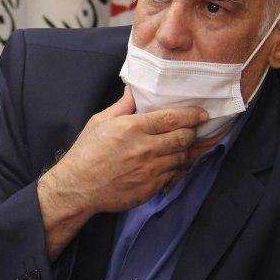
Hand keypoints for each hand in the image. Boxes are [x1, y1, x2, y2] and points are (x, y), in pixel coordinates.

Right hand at [38, 91, 206, 256]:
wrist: (78, 187)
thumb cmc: (86, 152)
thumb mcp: (99, 122)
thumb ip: (122, 106)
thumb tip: (135, 91)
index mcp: (132, 128)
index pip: (172, 118)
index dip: (192, 115)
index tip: (202, 113)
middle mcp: (145, 149)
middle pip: (183, 138)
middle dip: (191, 132)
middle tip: (191, 130)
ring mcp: (149, 171)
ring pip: (181, 158)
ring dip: (184, 151)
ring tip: (181, 147)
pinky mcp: (150, 188)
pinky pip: (173, 176)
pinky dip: (176, 169)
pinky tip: (171, 164)